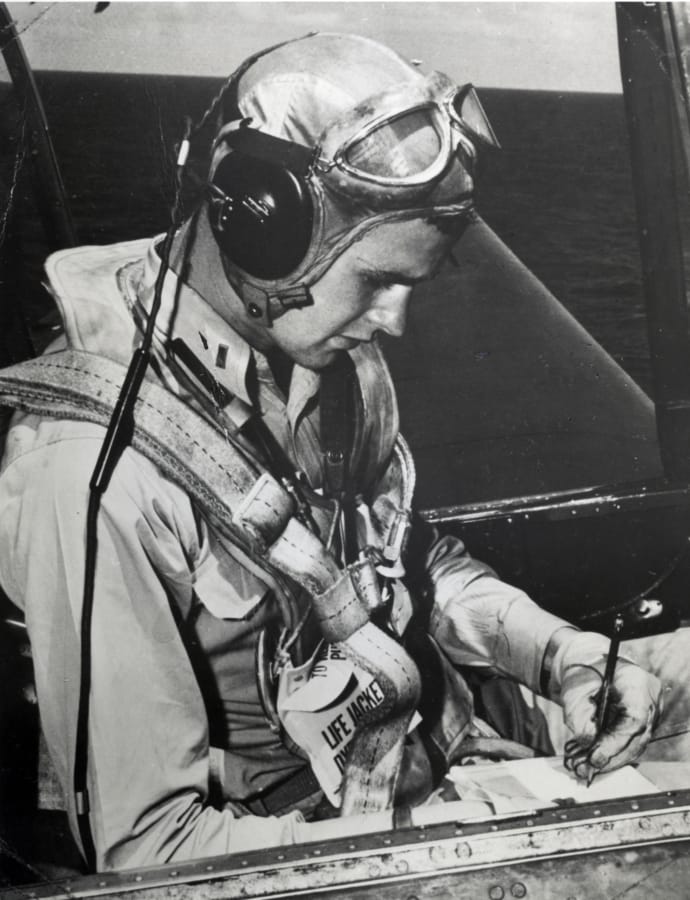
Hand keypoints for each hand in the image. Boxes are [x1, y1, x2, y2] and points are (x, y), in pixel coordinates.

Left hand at [546, 630, 661, 781]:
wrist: (593, 664)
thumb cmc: (583, 672)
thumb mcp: (574, 689)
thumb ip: (579, 715)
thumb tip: (586, 743)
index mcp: (637, 682)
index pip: (634, 719)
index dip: (615, 742)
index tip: (595, 756)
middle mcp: (650, 699)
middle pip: (638, 737)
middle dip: (611, 756)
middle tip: (587, 767)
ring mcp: (651, 712)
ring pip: (637, 744)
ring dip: (612, 759)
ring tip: (587, 766)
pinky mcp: (646, 722)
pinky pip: (633, 743)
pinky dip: (615, 753)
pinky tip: (596, 759)